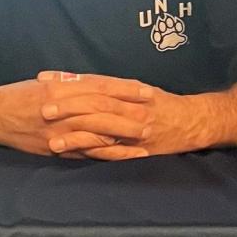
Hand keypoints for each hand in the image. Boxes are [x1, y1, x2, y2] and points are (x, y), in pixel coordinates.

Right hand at [0, 73, 154, 158]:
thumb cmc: (15, 97)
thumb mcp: (42, 85)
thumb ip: (67, 85)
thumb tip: (92, 84)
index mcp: (59, 89)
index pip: (99, 87)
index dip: (124, 89)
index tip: (145, 91)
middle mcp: (61, 108)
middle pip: (103, 108)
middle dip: (130, 110)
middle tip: (153, 112)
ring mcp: (59, 130)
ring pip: (98, 130)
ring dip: (125, 132)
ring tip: (147, 134)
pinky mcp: (56, 148)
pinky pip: (88, 152)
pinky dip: (110, 154)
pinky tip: (128, 155)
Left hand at [37, 71, 209, 159]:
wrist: (193, 121)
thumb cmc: (159, 102)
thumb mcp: (134, 87)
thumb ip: (106, 86)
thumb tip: (71, 81)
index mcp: (126, 89)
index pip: (91, 82)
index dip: (67, 81)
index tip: (43, 80)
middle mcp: (130, 107)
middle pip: (94, 105)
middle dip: (68, 107)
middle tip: (42, 108)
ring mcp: (134, 130)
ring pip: (102, 131)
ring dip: (75, 136)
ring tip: (51, 139)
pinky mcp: (137, 149)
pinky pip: (113, 152)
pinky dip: (92, 153)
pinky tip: (76, 157)